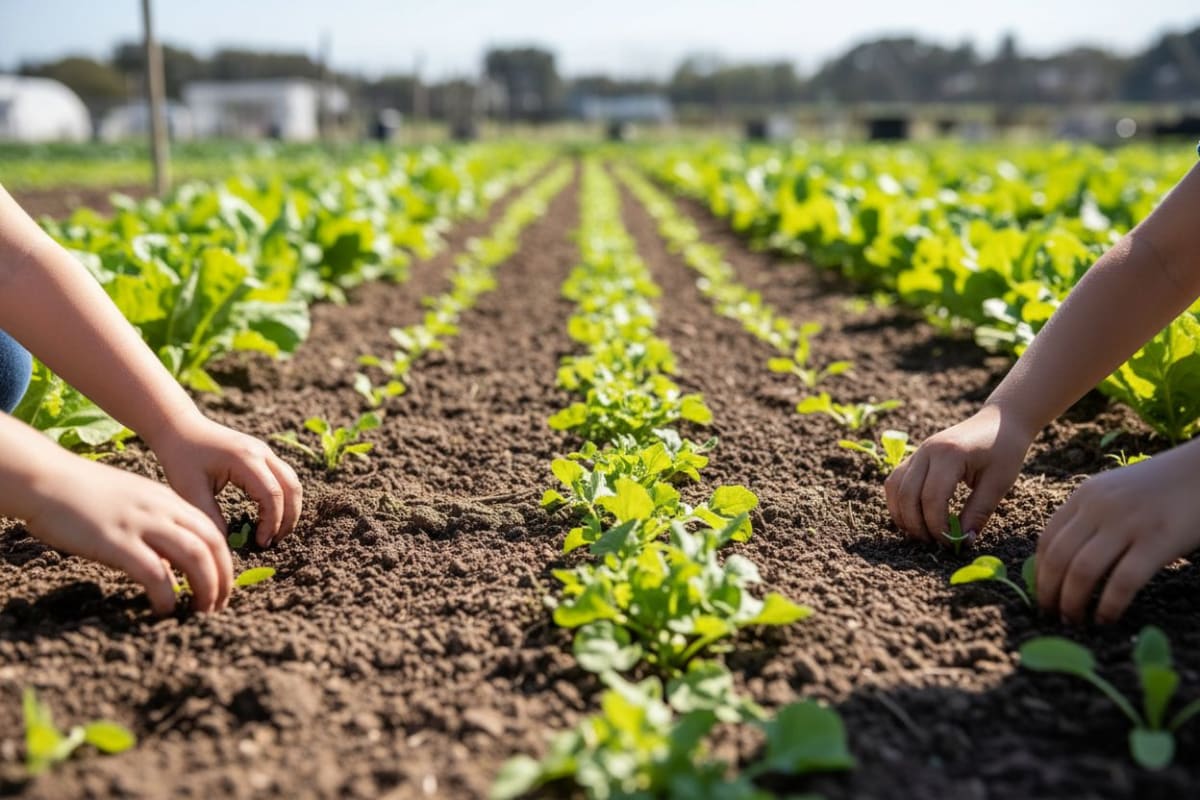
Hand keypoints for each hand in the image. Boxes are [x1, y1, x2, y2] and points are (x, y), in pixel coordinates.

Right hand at [25, 455, 231, 613]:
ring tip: (202, 612)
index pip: (212, 531)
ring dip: (206, 588)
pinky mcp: (118, 542)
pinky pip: (155, 573)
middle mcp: (162, 510)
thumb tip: (169, 567)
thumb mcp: (133, 503)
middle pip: (212, 544)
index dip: (224, 562)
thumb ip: (155, 528)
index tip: (222, 586)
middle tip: (219, 606)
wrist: (46, 479)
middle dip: (223, 579)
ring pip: (195, 556)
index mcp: (168, 500)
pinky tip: (164, 610)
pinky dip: (167, 595)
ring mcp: (142, 525)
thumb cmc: (83, 495)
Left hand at [150, 413, 302, 548]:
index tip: (261, 543)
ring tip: (276, 531)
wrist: (179, 428)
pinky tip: (270, 514)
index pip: (272, 495)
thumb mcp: (190, 491)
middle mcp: (262, 452)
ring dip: (290, 508)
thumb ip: (211, 517)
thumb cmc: (181, 458)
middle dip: (289, 518)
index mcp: (245, 459)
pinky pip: (284, 477)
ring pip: (292, 482)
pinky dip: (284, 498)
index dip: (272, 523)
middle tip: (274, 541)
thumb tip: (228, 544)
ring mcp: (265, 451)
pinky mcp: (262, 454)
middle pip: (291, 487)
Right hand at [885, 404, 1033, 544]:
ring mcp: (918, 452)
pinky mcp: (916, 456)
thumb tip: (962, 541)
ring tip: (921, 533)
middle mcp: (927, 451)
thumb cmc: (1005, 449)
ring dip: (902, 514)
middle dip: (917, 524)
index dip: (937, 525)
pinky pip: (896, 481)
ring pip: (894, 488)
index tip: (950, 542)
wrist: (1001, 420)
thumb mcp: (999, 482)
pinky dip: (899, 502)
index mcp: (949, 455)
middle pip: (907, 495)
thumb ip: (978, 512)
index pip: (932, 498)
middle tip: (934, 543)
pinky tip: (914, 516)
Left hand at [1037, 441, 1199, 623]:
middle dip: (1048, 592)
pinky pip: (1122, 581)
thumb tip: (1065, 560)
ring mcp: (1128, 524)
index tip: (1040, 595)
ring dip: (1072, 602)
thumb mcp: (1115, 492)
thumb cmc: (1162, 486)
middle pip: (1058, 558)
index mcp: (1085, 496)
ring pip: (1082, 571)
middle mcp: (1099, 508)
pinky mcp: (1157, 541)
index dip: (1038, 573)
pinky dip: (1108, 605)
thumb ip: (1090, 516)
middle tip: (1052, 615)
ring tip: (1075, 621)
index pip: (1047, 539)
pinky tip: (1106, 618)